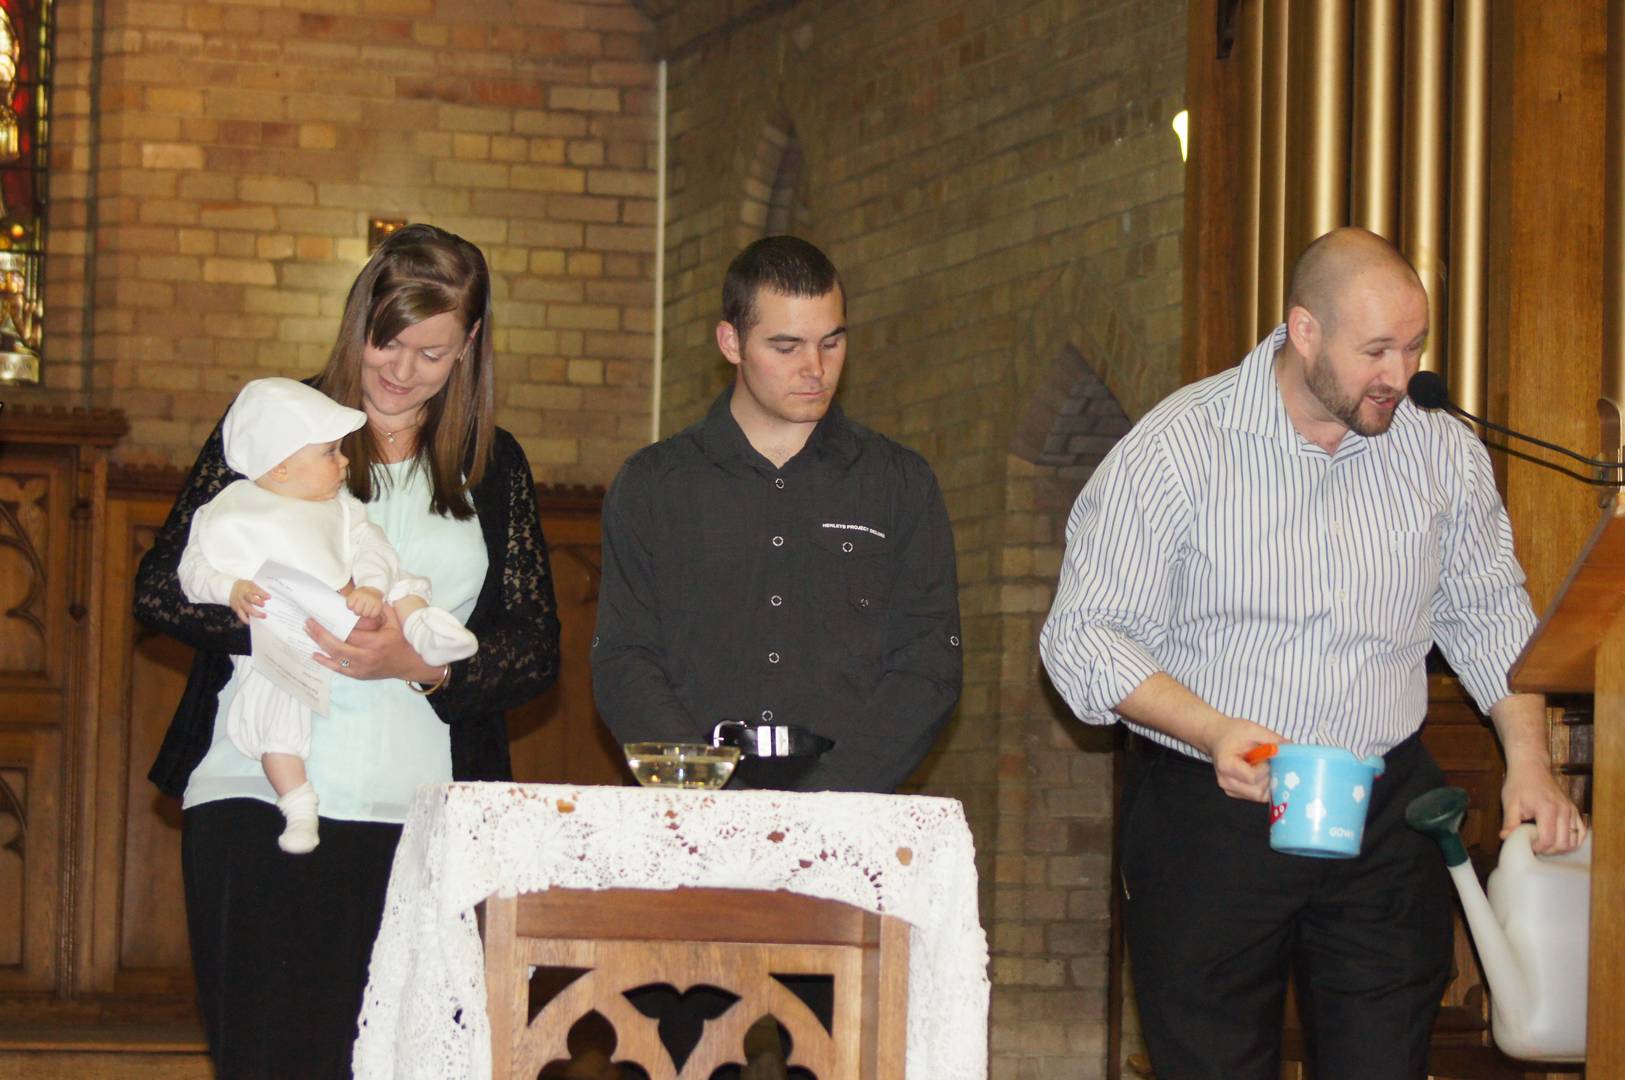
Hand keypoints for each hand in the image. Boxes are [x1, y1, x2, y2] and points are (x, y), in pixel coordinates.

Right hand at [228, 579, 268, 624]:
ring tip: (264, 616)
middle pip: (250, 599)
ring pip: (246, 608)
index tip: (269, 597)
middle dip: (257, 602)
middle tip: (264, 605)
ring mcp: (239, 602)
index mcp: (247, 588)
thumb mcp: (251, 585)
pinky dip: (245, 619)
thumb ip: (259, 591)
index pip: (255, 590)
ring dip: (255, 613)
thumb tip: (268, 598)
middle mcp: (243, 595)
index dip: (262, 593)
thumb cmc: (244, 587)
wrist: (230, 588)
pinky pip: (241, 615)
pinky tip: (251, 621)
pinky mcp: (236, 608)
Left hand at [306, 602, 441, 682]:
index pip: (349, 633)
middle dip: (320, 634)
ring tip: (308, 632)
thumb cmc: (402, 639)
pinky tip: (315, 654)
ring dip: (319, 645)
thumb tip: (362, 597)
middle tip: (308, 623)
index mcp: (376, 642)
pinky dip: (325, 662)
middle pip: (337, 647)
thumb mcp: (394, 621)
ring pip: (335, 658)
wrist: (410, 663)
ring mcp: (361, 669)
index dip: (333, 625)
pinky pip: (338, 669)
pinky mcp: (359, 675)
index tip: (322, 614)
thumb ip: (380, 609)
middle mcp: (367, 657)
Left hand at [347, 585, 384, 618]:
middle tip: (360, 608)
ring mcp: (372, 600)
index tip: (353, 604)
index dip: (351, 607)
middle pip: (357, 611)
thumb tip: (346, 606)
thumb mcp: (353, 595)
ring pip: (365, 614)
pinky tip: (371, 610)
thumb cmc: (361, 596)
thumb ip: (349, 602)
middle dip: (358, 611)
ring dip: (365, 613)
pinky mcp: (379, 604)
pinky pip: (373, 615)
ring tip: (366, 609)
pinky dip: (372, 614)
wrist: (373, 589)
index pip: (350, 605)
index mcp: (357, 593)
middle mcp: (365, 595)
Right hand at [1197, 714, 1283, 802]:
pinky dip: (1264, 786)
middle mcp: (1225, 781)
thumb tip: (1292, 747)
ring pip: (1258, 796)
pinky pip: (1256, 795)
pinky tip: (1262, 773)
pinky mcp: (1235, 792)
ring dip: (1268, 783)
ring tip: (1265, 767)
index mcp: (1226, 764)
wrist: (1217, 737)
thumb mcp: (1252, 729)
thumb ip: (1272, 739)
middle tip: (1270, 763)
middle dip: (1269, 778)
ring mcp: (1230, 789)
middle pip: (1257, 791)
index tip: (1267, 758)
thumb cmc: (1232, 732)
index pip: (1252, 778)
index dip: (1265, 769)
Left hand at [1502, 756, 1585, 853]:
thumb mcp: (1510, 802)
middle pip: (1563, 843)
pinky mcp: (1574, 810)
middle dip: (1549, 850)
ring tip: (1545, 843)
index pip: (1548, 839)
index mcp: (1547, 809)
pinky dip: (1572, 840)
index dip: (1538, 848)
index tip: (1528, 846)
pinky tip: (1559, 841)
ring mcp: (1571, 810)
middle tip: (1536, 846)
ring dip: (1561, 847)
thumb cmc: (1519, 783)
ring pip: (1574, 840)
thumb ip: (1509, 822)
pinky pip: (1580, 832)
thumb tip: (1505, 838)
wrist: (1531, 766)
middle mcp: (1564, 810)